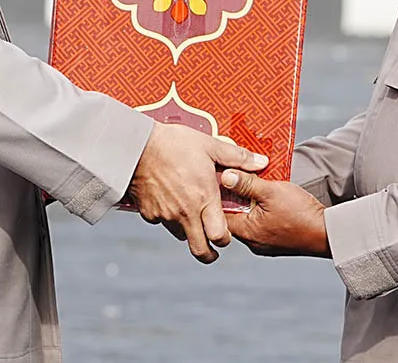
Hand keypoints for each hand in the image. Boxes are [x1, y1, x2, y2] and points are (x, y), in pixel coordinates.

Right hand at [127, 123, 268, 263]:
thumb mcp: (209, 145)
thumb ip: (237, 157)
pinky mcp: (148, 213)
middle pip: (200, 250)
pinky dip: (167, 216)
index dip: (225, 240)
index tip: (226, 235)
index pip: (220, 237)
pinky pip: (161, 222)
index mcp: (204, 198)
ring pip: (181, 235)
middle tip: (212, 248)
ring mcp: (165, 215)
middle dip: (209, 254)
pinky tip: (168, 198)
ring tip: (189, 213)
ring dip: (188, 230)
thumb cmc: (174, 143)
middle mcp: (185, 213)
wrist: (135, 146)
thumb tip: (262, 162)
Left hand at [221, 169, 330, 257]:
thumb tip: (225, 177)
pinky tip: (268, 197)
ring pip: (249, 218)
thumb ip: (247, 184)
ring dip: (250, 202)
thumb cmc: (302, 214)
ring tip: (254, 184)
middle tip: (237, 177)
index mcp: (246, 232)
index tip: (220, 177)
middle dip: (235, 196)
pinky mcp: (276, 241)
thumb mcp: (271, 192)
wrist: (329, 233)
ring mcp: (264, 243)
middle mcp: (252, 242)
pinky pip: (261, 223)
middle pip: (234, 216)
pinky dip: (261, 210)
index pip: (219, 213)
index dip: (218, 194)